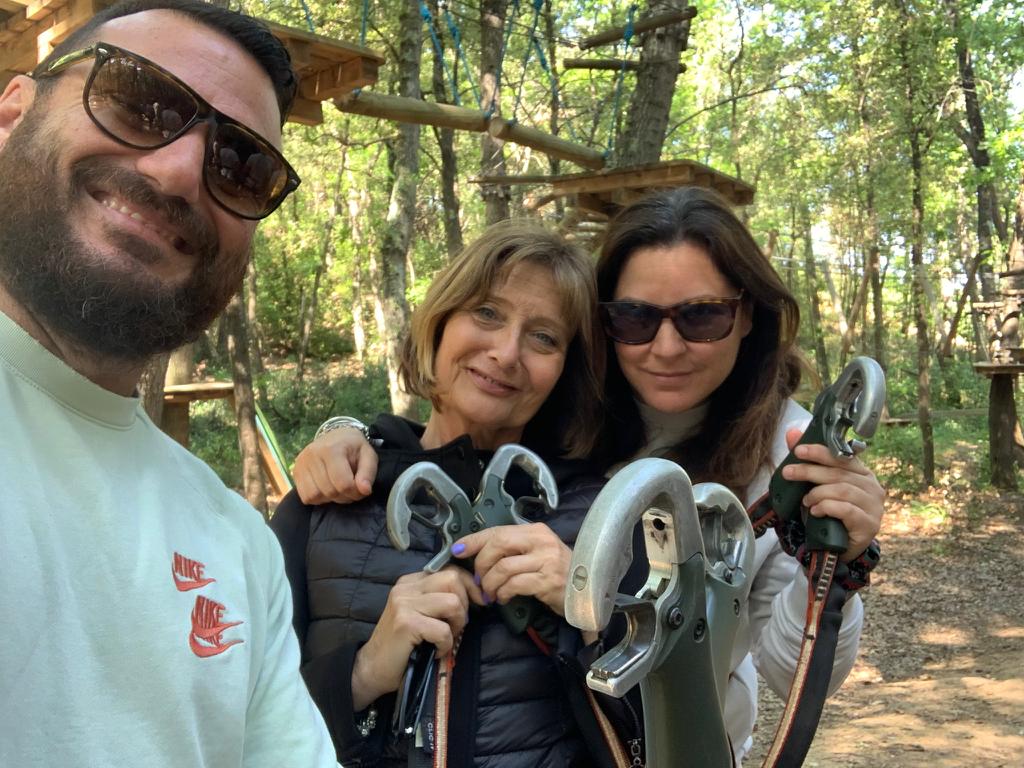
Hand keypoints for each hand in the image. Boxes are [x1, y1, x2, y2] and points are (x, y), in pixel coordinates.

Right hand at [292, 426, 377, 504]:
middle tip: (351, 489)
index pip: (343, 483)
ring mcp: (301, 463)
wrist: (336, 436)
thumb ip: (368, 473)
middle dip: (344, 496)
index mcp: (332, 449)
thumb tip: (365, 490)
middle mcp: (313, 454)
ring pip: (315, 496)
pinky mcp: (295, 471)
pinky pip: (306, 497)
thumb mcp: (368, 455)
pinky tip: (326, 488)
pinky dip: (318, 498)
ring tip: (338, 488)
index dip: (355, 493)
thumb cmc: (354, 447)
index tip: (361, 490)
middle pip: (329, 491)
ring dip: (330, 498)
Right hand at [351, 567, 481, 709]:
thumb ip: (438, 599)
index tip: (478, 602)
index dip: (470, 585)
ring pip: (453, 602)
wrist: (372, 668)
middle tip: (457, 626)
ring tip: (446, 639)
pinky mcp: (406, 624)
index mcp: (411, 582)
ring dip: (457, 625)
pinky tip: (435, 651)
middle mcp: (406, 588)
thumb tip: (476, 594)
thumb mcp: (419, 613)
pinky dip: (445, 644)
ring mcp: (404, 604)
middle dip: (465, 604)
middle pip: (453, 579)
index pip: (450, 570)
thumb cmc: (401, 644)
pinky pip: (443, 630)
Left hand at [452, 523, 571, 615]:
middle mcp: (542, 541)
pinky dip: (503, 592)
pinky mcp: (548, 581)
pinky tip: (503, 598)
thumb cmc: (558, 573)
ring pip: (503, 567)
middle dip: (481, 564)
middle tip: (479, 580)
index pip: (498, 530)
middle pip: (498, 545)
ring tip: (490, 594)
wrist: (587, 592)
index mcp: (536, 531)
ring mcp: (547, 561)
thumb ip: (513, 549)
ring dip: (490, 584)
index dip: (474, 540)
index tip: (458, 549)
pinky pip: (514, 584)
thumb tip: (479, 551)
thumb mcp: (537, 554)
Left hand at [780, 427, 885, 562]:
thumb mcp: (818, 485)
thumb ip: (808, 459)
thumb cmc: (832, 512)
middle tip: (788, 473)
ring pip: (843, 490)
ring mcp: (874, 506)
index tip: (798, 450)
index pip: (842, 457)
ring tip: (805, 500)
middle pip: (839, 473)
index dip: (820, 452)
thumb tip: (791, 432)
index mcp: (862, 473)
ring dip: (818, 493)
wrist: (841, 546)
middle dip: (810, 471)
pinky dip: (827, 507)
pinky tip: (815, 511)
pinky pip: (847, 510)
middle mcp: (872, 487)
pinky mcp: (869, 524)